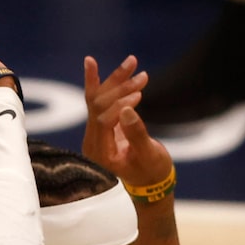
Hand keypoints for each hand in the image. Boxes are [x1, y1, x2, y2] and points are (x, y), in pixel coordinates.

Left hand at [82, 55, 171, 187]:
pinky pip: (99, 102)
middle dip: (117, 85)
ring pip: (99, 100)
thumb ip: (137, 134)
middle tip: (137, 67)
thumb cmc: (152, 172)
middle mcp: (92, 142)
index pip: (103, 120)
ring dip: (116, 80)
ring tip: (132, 61)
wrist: (151, 183)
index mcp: (100, 153)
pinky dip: (105, 84)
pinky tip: (96, 64)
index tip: (139, 94)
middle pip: (98, 106)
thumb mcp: (149, 155)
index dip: (119, 105)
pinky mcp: (102, 126)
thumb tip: (127, 109)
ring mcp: (95, 134)